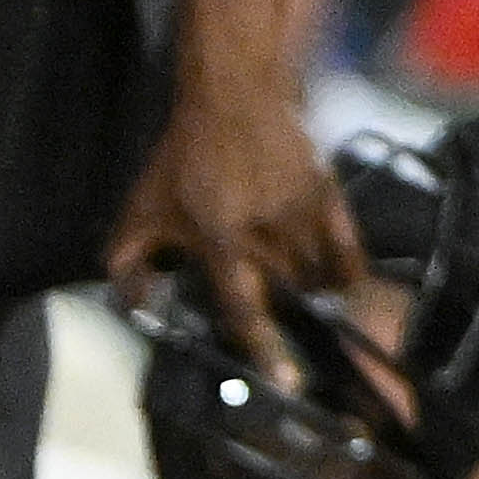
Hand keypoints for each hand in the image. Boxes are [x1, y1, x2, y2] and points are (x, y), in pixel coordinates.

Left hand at [103, 77, 368, 378]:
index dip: (266, 348)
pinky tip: (340, 284)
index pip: (245, 307)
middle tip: (288, 331)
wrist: (233, 96)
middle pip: (289, 298)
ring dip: (312, 297)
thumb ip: (128, 260)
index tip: (289, 382)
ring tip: (303, 303)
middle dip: (291, 320)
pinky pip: (350, 251)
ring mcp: (302, 214)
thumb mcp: (144, 208)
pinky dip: (347, 273)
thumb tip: (133, 304)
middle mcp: (266, 233)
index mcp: (220, 239)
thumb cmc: (183, 158)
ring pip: (319, 279)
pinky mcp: (328, 196)